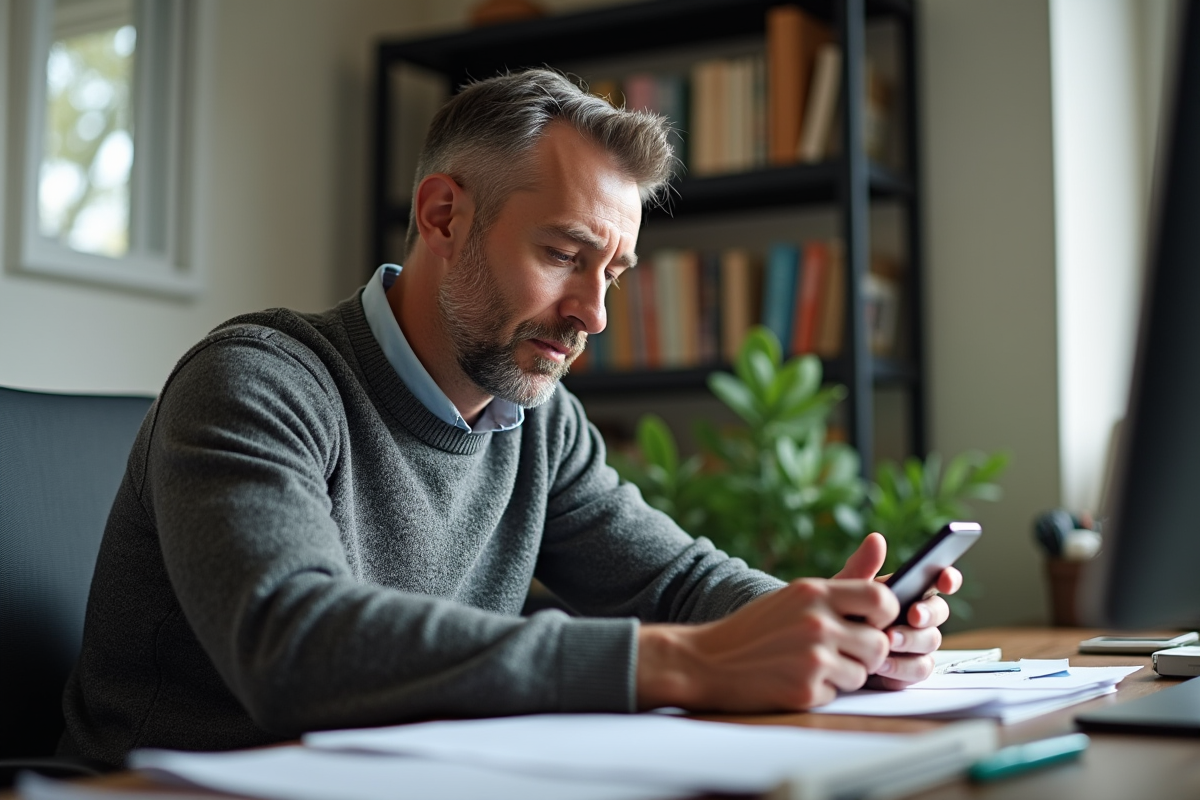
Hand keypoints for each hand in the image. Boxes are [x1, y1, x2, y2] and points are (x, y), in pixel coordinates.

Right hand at [636, 575, 896, 712]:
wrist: (706, 660)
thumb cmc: (754, 629)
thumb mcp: (791, 597)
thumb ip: (836, 591)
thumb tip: (882, 578)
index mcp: (814, 593)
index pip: (880, 597)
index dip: (886, 614)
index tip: (873, 623)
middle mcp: (817, 622)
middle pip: (879, 643)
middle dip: (867, 653)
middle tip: (843, 653)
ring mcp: (812, 657)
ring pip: (863, 673)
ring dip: (844, 675)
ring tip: (811, 666)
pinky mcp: (806, 689)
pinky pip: (838, 694)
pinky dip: (822, 692)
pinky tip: (794, 680)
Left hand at [833, 532, 961, 689]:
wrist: (820, 650)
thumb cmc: (835, 614)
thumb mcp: (843, 589)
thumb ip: (862, 567)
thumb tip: (876, 539)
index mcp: (907, 591)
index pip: (939, 581)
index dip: (948, 578)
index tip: (944, 580)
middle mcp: (917, 617)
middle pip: (939, 613)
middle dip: (928, 613)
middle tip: (912, 615)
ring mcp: (915, 644)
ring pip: (931, 643)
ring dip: (911, 641)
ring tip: (886, 640)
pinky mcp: (907, 670)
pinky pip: (919, 669)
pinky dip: (902, 668)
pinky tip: (882, 665)